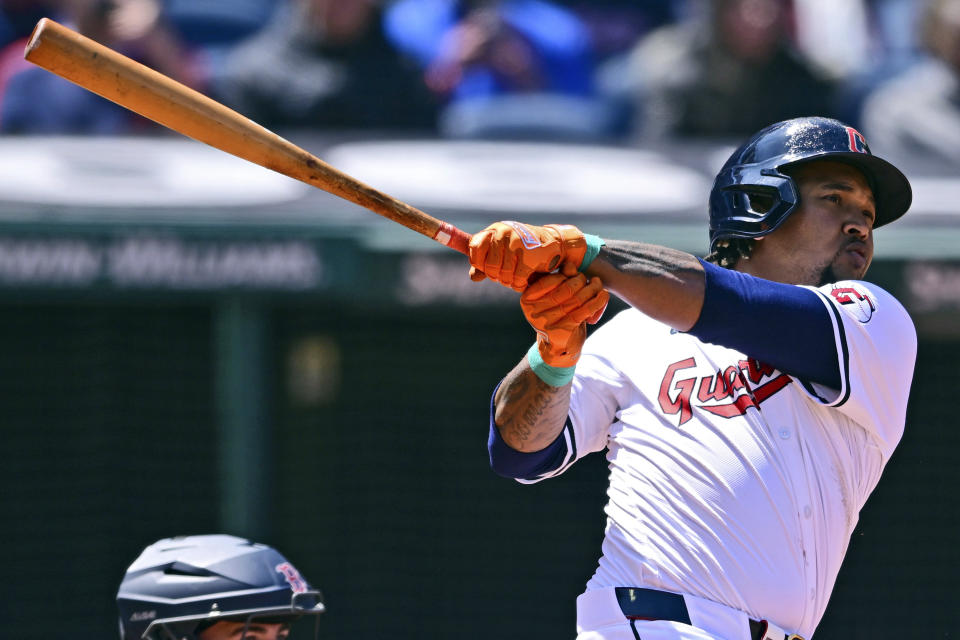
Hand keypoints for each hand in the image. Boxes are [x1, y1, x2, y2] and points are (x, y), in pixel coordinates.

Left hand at [468, 221, 586, 290]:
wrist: (553, 243)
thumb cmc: (523, 249)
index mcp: (494, 230)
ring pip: (503, 275)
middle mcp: (504, 232)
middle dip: (497, 276)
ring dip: (509, 282)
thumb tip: (473, 278)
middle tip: (507, 274)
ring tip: (516, 276)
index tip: (490, 267)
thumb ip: (483, 263)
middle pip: (489, 267)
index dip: (481, 264)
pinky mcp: (531, 255)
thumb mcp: (501, 252)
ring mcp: (518, 243)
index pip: (474, 250)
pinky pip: (517, 279)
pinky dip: (520, 285)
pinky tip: (524, 281)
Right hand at [522, 265, 607, 367]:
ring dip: (592, 289)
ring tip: (598, 284)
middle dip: (582, 281)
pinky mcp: (562, 330)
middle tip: (590, 280)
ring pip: (577, 299)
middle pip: (566, 288)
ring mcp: (547, 322)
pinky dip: (597, 301)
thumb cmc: (557, 315)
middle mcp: (533, 311)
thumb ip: (561, 279)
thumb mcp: (555, 296)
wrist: (559, 346)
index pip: (550, 279)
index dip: (567, 274)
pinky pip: (584, 311)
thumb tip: (570, 265)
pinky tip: (604, 295)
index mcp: (527, 298)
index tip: (576, 274)